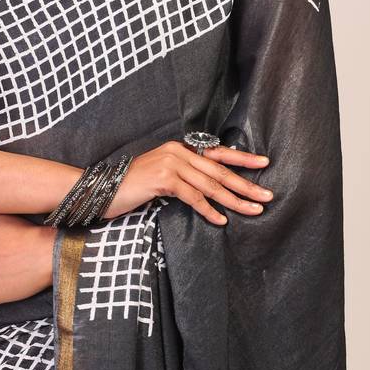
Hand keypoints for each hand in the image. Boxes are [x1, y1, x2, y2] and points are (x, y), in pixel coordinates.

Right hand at [103, 141, 273, 225]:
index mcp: (180, 149)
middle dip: (246, 185)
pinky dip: (208, 209)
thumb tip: (211, 189)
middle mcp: (178, 152)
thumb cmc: (132, 187)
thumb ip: (185, 177)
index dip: (243, 159)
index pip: (218, 154)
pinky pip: (192, 196)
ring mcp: (170, 164)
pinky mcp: (163, 179)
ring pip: (211, 184)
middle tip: (267, 196)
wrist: (101, 189)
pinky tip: (221, 220)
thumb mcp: (162, 177)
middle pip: (219, 171)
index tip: (265, 164)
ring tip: (253, 210)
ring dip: (234, 200)